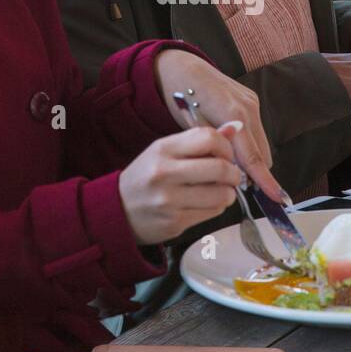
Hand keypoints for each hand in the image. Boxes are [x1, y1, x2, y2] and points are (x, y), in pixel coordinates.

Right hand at [119, 123, 242, 243]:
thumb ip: (198, 141)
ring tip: (221, 191)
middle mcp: (164, 173)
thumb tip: (234, 129)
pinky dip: (217, 207)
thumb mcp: (165, 152)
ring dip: (228, 193)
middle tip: (232, 175)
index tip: (226, 155)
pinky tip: (208, 203)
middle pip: (220, 167)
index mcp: (163, 149)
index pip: (208, 138)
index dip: (226, 147)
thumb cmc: (146, 178)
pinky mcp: (175, 222)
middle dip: (234, 173)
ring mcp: (169, 200)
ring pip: (221, 194)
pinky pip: (212, 213)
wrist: (116, 210)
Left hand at [153, 48, 282, 200]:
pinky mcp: (252, 100)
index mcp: (233, 114)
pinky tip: (231, 147)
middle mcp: (249, 107)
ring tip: (228, 164)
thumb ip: (215, 149)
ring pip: (261, 143)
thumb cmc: (180, 98)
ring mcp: (252, 102)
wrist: (181, 67)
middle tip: (233, 183)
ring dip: (250, 158)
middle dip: (253, 172)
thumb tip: (233, 171)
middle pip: (262, 153)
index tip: (276, 198)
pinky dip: (248, 144)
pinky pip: (256, 131)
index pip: (253, 156)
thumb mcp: (193, 128)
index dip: (264, 180)